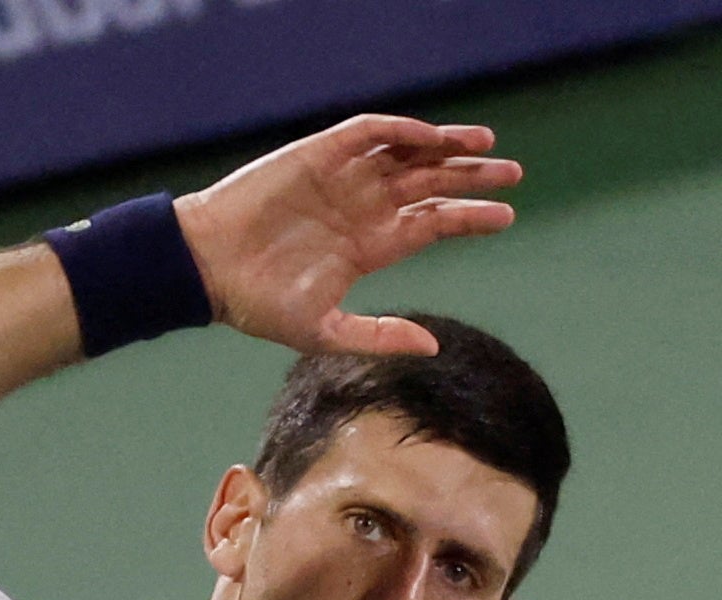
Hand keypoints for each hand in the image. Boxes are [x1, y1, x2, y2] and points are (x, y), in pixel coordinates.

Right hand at [175, 114, 521, 355]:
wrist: (208, 270)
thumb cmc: (259, 305)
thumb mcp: (326, 332)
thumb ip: (379, 336)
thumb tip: (431, 346)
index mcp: (370, 246)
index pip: (432, 223)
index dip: (469, 216)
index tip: (506, 215)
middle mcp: (362, 207)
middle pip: (429, 183)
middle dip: (470, 175)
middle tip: (514, 172)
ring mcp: (341, 178)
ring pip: (407, 153)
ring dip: (445, 146)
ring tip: (485, 143)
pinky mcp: (317, 154)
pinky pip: (367, 133)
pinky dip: (400, 130)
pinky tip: (430, 137)